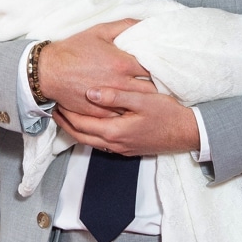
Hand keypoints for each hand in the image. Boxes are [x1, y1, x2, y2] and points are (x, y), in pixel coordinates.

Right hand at [39, 20, 155, 116]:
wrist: (49, 71)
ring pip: (138, 105)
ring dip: (144, 101)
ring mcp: (110, 100)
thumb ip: (125, 25)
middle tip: (160, 84)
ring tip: (149, 98)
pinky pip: (122, 115)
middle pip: (150, 90)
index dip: (161, 68)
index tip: (163, 67)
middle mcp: (120, 84)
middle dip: (157, 86)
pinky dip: (128, 111)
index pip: (154, 68)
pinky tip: (131, 108)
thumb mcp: (99, 31)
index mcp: (122, 63)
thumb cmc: (74, 50)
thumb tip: (145, 23)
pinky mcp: (100, 113)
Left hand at [54, 86, 200, 156]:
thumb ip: (116, 96)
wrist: (187, 133)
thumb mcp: (142, 100)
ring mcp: (120, 148)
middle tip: (54, 109)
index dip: (66, 113)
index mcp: (114, 131)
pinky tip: (90, 122)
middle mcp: (114, 144)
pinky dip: (89, 133)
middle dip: (65, 123)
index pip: (80, 124)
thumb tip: (90, 93)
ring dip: (75, 129)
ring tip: (67, 115)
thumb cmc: (167, 114)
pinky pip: (100, 142)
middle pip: (80, 136)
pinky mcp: (127, 148)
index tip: (57, 100)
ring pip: (89, 141)